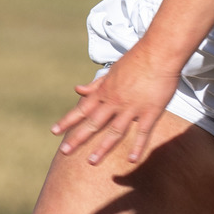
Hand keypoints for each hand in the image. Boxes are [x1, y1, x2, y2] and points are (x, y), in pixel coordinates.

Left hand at [52, 43, 181, 164]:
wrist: (159, 51)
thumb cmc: (136, 59)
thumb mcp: (112, 71)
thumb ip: (96, 84)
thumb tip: (77, 89)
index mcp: (105, 91)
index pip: (82, 109)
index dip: (67, 120)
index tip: (54, 131)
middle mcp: (115, 101)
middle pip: (94, 123)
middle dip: (78, 138)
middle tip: (64, 152)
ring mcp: (132, 108)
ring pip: (115, 131)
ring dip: (103, 147)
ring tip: (92, 161)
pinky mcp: (150, 111)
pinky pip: (142, 132)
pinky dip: (138, 146)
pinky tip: (132, 160)